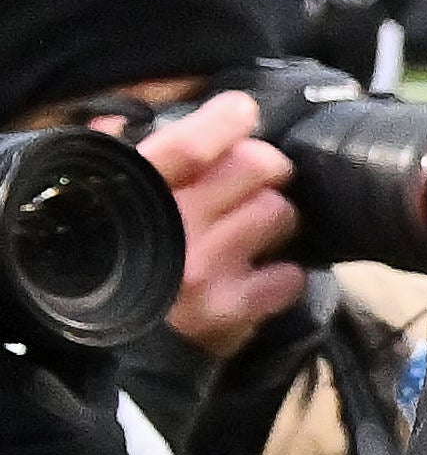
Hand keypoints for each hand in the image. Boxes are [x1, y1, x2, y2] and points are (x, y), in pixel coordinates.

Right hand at [131, 95, 304, 362]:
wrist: (112, 343)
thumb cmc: (120, 253)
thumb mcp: (108, 198)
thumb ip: (130, 158)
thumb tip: (125, 120)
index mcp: (134, 194)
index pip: (187, 147)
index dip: (224, 121)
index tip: (243, 111)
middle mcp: (170, 229)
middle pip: (254, 167)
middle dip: (267, 165)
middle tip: (264, 175)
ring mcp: (202, 270)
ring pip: (279, 213)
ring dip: (279, 215)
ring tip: (259, 226)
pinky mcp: (228, 310)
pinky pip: (289, 276)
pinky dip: (286, 273)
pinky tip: (265, 272)